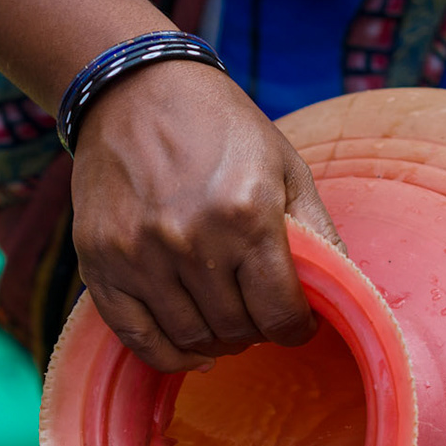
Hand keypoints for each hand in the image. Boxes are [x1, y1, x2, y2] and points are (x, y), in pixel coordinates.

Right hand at [70, 61, 342, 372]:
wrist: (135, 90)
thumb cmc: (220, 127)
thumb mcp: (285, 165)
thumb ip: (317, 231)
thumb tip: (346, 293)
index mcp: (246, 213)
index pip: (281, 313)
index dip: (298, 328)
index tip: (298, 323)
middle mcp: (191, 240)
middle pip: (237, 330)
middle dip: (257, 330)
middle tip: (259, 312)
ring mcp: (139, 255)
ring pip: (190, 338)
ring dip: (217, 340)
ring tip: (227, 320)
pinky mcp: (100, 262)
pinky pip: (137, 338)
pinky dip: (168, 355)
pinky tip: (191, 350)